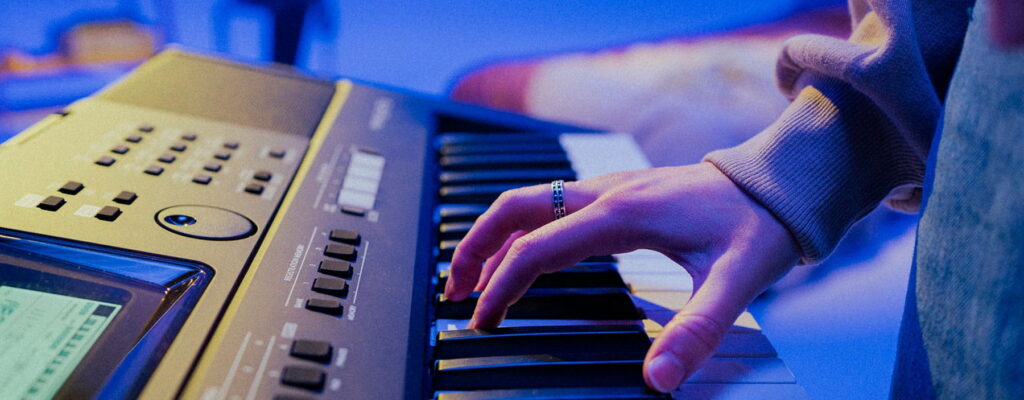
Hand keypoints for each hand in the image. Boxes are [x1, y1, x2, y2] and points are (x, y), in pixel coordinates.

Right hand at [444, 162, 799, 391]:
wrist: (780, 181)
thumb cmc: (759, 225)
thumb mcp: (735, 282)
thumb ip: (696, 332)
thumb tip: (658, 380)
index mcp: (622, 213)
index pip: (537, 248)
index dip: (503, 288)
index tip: (485, 322)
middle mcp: (607, 192)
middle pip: (515, 207)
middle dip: (476, 246)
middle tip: (455, 291)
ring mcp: (611, 186)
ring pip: (531, 199)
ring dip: (494, 232)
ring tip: (476, 275)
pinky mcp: (620, 190)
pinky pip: (554, 202)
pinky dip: (523, 226)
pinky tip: (528, 253)